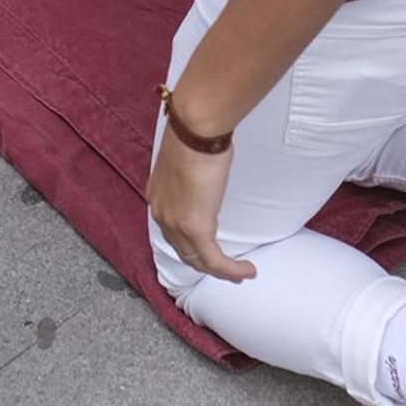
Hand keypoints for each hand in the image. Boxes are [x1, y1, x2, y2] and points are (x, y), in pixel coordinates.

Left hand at [147, 124, 253, 284]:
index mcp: (158, 196)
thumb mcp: (187, 158)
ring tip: (240, 274)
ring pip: (198, 260)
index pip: (172, 229)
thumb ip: (191, 173)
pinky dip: (231, 269)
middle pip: (183, 250)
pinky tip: (246, 271)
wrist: (195, 130)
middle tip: (225, 269)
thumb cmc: (195, 133)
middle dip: (205, 262)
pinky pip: (214, 260)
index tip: (208, 246)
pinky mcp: (196, 229)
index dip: (189, 242)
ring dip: (221, 270)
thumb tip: (207, 170)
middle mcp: (161, 214)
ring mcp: (176, 225)